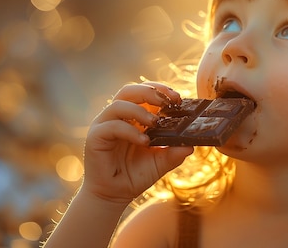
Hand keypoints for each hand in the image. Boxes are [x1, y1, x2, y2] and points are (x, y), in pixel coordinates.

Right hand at [82, 82, 192, 203]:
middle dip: (151, 91)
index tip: (178, 98)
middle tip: (169, 101)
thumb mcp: (160, 163)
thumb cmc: (134, 175)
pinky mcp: (95, 137)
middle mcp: (117, 117)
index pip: (144, 93)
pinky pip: (112, 126)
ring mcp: (104, 125)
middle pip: (129, 91)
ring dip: (140, 110)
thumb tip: (192, 144)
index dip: (160, 91)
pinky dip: (130, 131)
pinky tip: (144, 141)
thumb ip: (174, 152)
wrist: (113, 196)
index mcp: (132, 117)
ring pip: (119, 104)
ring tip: (156, 123)